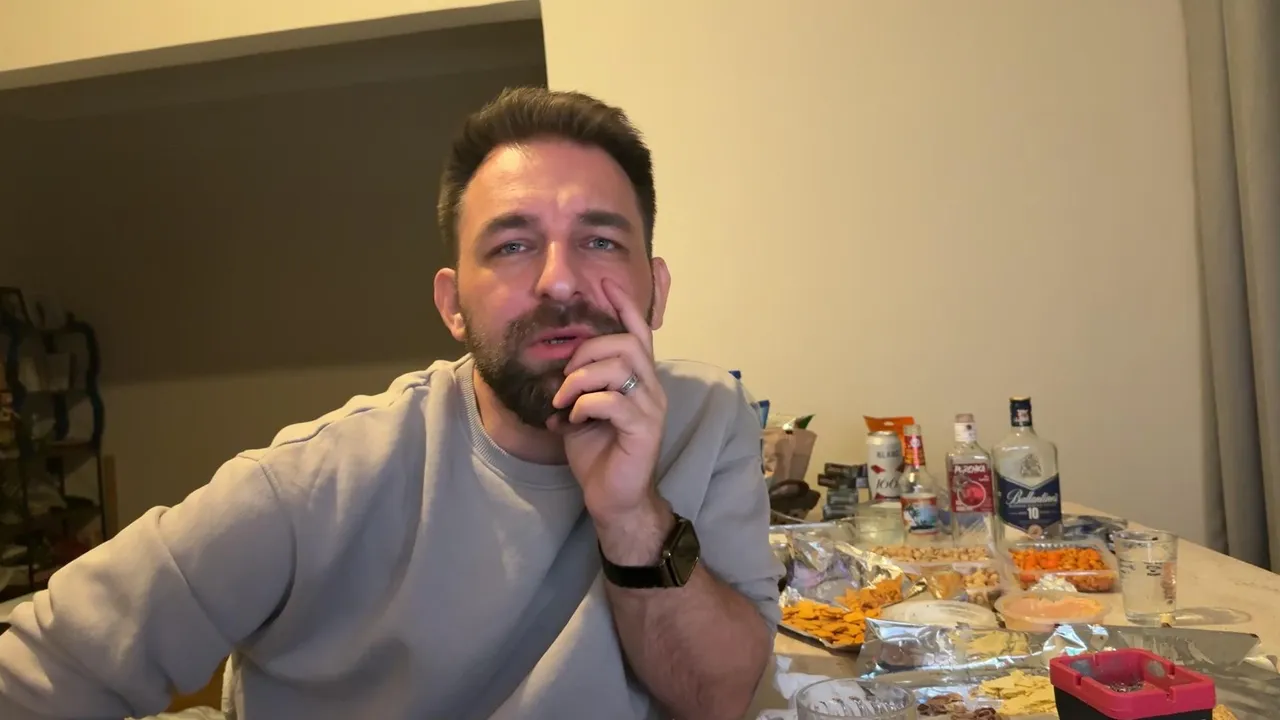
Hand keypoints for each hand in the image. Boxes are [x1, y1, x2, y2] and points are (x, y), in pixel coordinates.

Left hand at [552, 279, 669, 558]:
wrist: (614, 499)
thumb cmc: (598, 452)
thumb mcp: (581, 408)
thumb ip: (577, 381)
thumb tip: (556, 356)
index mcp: (638, 378)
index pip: (638, 330)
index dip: (622, 304)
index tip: (603, 282)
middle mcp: (651, 388)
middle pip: (626, 342)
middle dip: (587, 350)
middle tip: (565, 374)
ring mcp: (651, 408)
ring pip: (619, 366)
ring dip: (580, 379)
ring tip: (564, 401)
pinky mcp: (644, 430)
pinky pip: (613, 400)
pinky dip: (584, 405)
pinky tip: (573, 421)